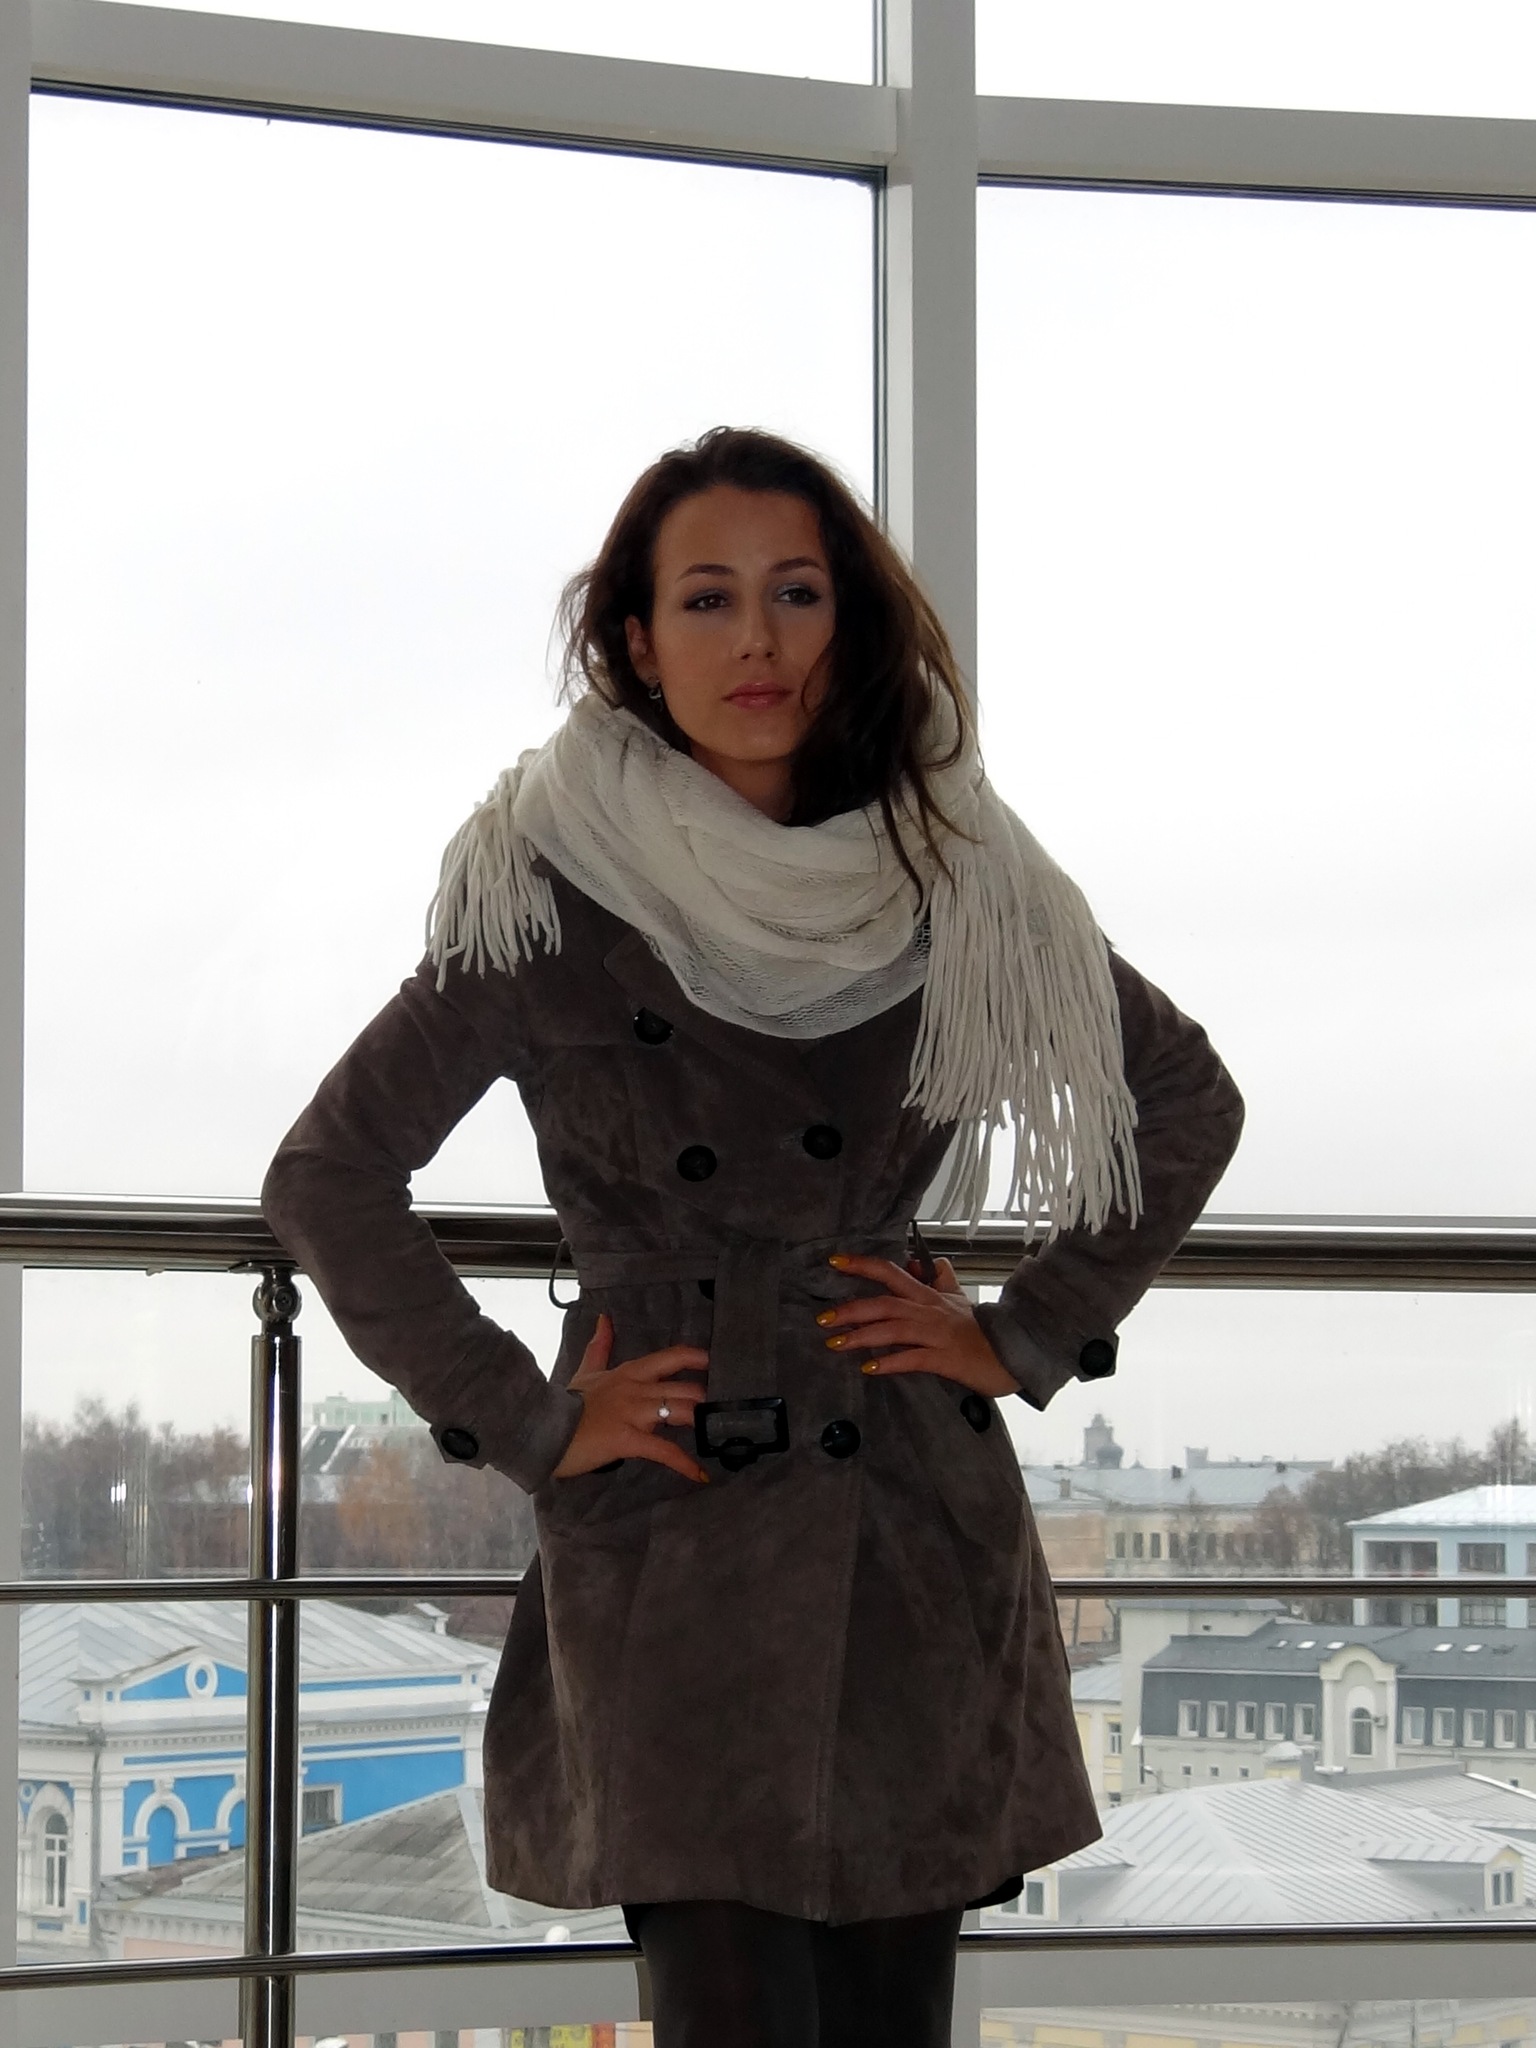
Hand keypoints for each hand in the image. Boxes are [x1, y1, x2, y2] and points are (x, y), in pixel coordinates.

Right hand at [553, 1313, 710, 1482]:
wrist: (544, 1430)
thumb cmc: (568, 1404)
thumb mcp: (586, 1370)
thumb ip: (600, 1346)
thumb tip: (605, 1318)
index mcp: (630, 1373)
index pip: (670, 1358)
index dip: (697, 1359)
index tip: (716, 1363)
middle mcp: (637, 1389)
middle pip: (685, 1388)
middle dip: (707, 1400)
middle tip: (724, 1411)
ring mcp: (633, 1413)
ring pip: (680, 1411)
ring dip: (702, 1424)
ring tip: (718, 1435)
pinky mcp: (628, 1439)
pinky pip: (663, 1450)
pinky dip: (684, 1463)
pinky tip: (700, 1474)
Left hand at [816, 1253, 1017, 1397]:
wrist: (1017, 1350)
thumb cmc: (985, 1330)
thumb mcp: (962, 1300)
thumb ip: (943, 1281)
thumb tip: (927, 1264)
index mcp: (930, 1296)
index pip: (892, 1273)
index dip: (863, 1265)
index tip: (834, 1262)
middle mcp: (929, 1310)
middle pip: (884, 1302)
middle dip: (851, 1309)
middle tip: (822, 1319)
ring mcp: (937, 1334)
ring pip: (893, 1328)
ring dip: (861, 1335)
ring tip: (835, 1343)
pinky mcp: (945, 1358)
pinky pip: (912, 1358)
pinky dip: (889, 1362)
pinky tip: (869, 1367)